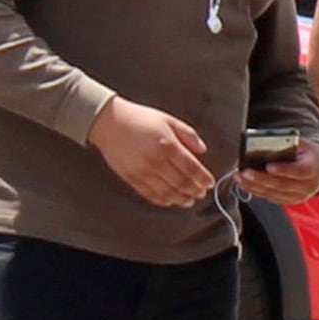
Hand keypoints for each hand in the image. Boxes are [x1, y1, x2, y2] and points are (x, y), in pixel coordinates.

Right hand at [91, 97, 218, 208]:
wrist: (109, 122)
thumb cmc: (140, 118)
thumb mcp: (168, 120)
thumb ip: (188, 135)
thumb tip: (202, 150)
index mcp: (168, 145)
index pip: (192, 168)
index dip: (203, 179)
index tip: (209, 183)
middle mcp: (157, 161)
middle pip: (182, 183)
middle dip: (195, 190)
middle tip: (202, 193)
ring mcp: (143, 172)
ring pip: (168, 193)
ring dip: (182, 199)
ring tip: (190, 200)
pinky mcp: (132, 178)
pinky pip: (150, 195)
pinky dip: (163, 200)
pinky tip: (170, 201)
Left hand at [246, 135, 318, 203]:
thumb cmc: (307, 155)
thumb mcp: (303, 145)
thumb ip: (288, 143)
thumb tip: (265, 143)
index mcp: (312, 169)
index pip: (298, 171)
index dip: (283, 169)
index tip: (268, 166)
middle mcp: (306, 186)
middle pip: (281, 185)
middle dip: (260, 179)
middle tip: (244, 172)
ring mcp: (297, 196)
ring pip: (272, 193)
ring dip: (253, 186)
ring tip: (238, 177)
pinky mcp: (288, 201)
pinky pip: (269, 197)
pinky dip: (255, 191)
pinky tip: (244, 184)